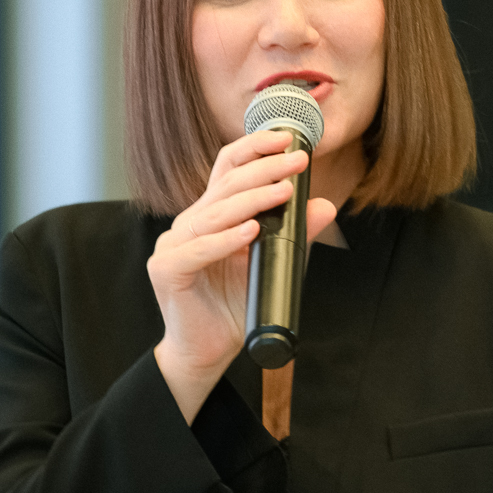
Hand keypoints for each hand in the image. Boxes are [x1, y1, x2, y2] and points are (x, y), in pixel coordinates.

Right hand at [145, 129, 338, 421]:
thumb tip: (324, 207)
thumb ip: (295, 235)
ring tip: (283, 193)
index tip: (289, 140)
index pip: (228, 168)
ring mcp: (173, 245)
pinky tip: (250, 231)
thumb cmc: (235, 306)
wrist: (208, 352)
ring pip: (214, 213)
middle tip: (298, 162)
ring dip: (252, 201)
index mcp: (210, 215)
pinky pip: (198, 250)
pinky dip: (225, 240)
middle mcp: (189, 223)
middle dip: (265, 170)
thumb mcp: (273, 264)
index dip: (255, 149)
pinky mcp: (167, 271)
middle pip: (225, 185)